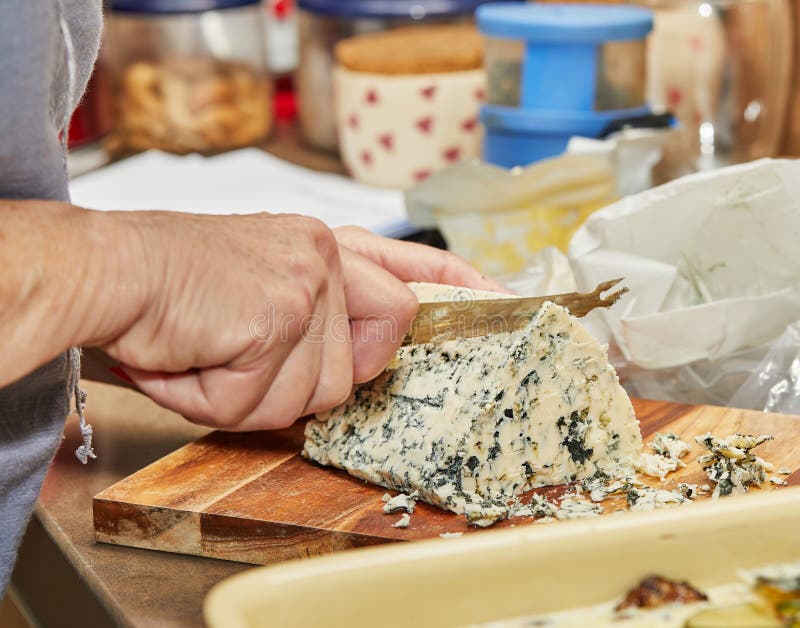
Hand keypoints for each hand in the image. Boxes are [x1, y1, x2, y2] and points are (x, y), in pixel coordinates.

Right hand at [0, 202, 506, 431]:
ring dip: (253, 393)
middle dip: (312, 378)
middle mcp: (325, 258)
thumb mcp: (259, 279)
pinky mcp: (278, 318)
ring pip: (315, 392)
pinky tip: (193, 357)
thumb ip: (315, 310)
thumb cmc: (172, 283)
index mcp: (323, 248)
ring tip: (209, 352)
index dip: (459, 286)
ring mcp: (307, 287)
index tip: (498, 299)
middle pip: (370, 355)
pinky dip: (218, 398)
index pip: (413, 266)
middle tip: (249, 352)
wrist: (109, 268)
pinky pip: (262, 401)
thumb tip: (348, 362)